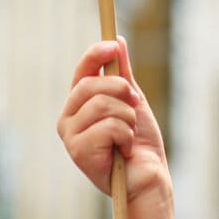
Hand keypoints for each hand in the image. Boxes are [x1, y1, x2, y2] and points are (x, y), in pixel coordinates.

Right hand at [57, 37, 169, 201]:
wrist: (149, 178)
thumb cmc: (141, 144)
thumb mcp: (133, 103)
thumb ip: (123, 75)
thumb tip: (117, 40)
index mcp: (79, 105)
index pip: (82, 72)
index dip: (95, 55)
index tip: (113, 46)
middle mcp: (69, 119)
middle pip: (91, 86)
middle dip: (121, 91)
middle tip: (134, 105)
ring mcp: (70, 136)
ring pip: (102, 105)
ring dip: (128, 118)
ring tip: (129, 136)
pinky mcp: (78, 152)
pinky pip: (108, 127)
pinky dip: (127, 136)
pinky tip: (125, 150)